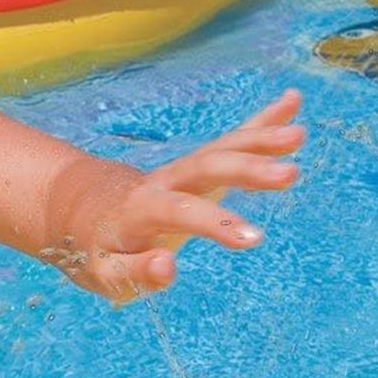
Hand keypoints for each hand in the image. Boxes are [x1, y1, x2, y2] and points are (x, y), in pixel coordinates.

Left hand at [44, 90, 303, 301]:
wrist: (79, 207)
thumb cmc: (94, 248)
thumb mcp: (103, 274)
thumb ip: (134, 273)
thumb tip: (168, 267)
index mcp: (139, 211)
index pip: (179, 212)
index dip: (214, 223)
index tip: (253, 237)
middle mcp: (163, 183)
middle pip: (205, 168)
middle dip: (247, 168)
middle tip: (290, 174)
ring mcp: (181, 170)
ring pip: (220, 149)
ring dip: (259, 139)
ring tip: (297, 135)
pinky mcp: (196, 165)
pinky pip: (229, 141)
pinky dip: (259, 121)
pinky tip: (291, 103)